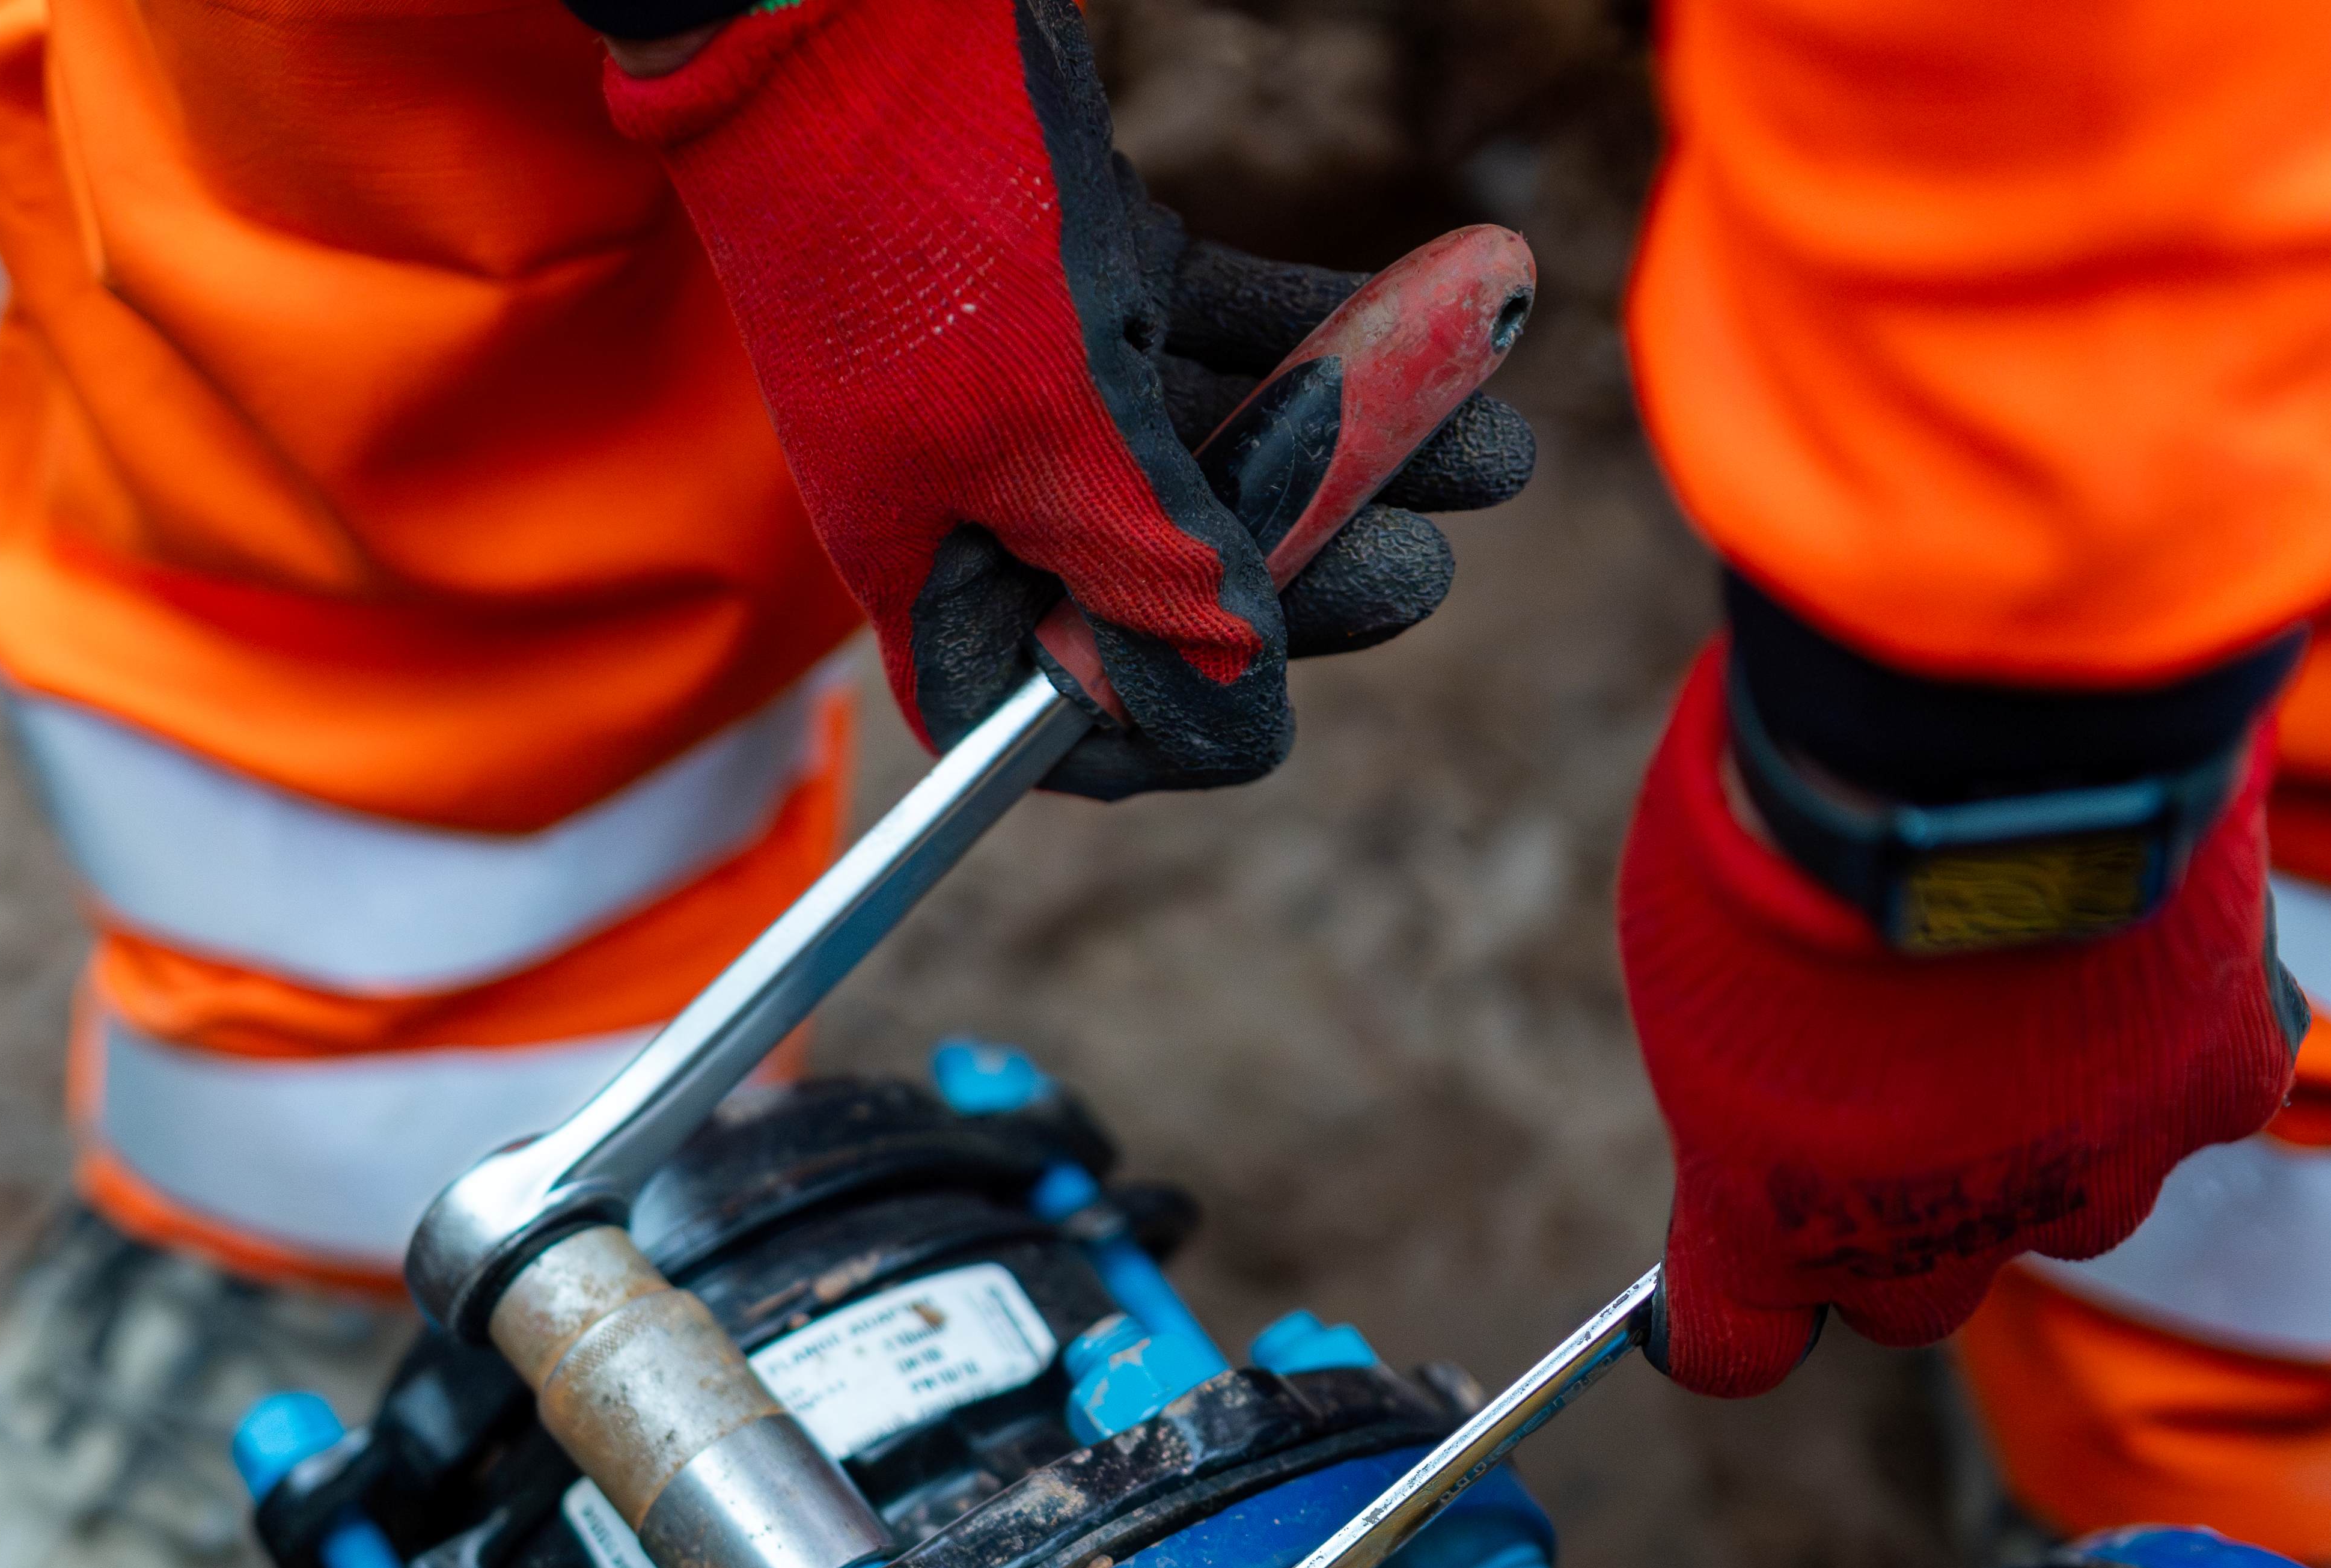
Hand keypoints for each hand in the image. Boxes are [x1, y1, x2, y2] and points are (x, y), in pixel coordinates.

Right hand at [604, 0, 1528, 797]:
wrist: (835, 6)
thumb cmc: (912, 225)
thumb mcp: (1043, 428)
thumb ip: (1149, 562)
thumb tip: (1239, 697)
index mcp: (931, 561)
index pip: (1037, 714)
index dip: (1150, 732)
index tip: (1264, 710)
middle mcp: (982, 488)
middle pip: (1163, 589)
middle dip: (1304, 583)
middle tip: (1420, 571)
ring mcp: (1039, 382)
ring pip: (1222, 455)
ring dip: (1363, 456)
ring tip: (1495, 458)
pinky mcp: (1097, 281)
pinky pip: (1234, 335)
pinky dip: (1331, 334)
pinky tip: (1452, 322)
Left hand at [1622, 640, 2304, 1395]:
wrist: (1952, 743)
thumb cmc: (1776, 829)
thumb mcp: (1684, 950)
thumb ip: (1737, 1058)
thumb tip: (1776, 1050)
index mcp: (1764, 1223)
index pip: (1737, 1349)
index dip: (1742, 1311)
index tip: (1734, 1269)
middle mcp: (1929, 1238)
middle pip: (1918, 1296)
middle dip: (1908, 1215)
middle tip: (1908, 1076)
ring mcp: (2087, 1174)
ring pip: (2077, 1200)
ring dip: (2055, 1120)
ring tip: (2031, 970)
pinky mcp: (2215, 1087)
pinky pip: (2207, 1083)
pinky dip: (2188, 1022)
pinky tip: (2149, 924)